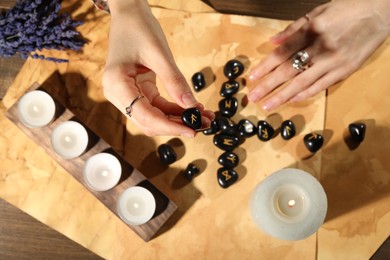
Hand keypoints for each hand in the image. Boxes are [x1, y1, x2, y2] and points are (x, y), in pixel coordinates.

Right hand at [102, 0, 213, 136]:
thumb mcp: (159, 54)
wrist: (129, 14)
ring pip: (154, 117)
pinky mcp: (137, 92)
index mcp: (116, 84)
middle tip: (205, 123)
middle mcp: (117, 94)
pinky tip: (193, 109)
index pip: (145, 116)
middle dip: (177, 124)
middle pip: (149, 121)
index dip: (170, 126)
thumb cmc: (139, 27)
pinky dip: (175, 110)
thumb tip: (192, 106)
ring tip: (204, 117)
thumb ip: (175, 81)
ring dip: (178, 119)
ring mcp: (126, 94)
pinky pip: (157, 107)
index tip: (193, 130)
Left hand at [248, 0, 389, 110]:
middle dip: (268, 85)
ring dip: (283, 95)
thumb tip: (272, 42)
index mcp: (311, 30)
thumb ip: (293, 28)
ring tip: (268, 105)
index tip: (252, 77)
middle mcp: (321, 47)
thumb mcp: (318, 11)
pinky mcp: (345, 70)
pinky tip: (292, 100)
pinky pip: (322, 85)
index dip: (265, 66)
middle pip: (289, 70)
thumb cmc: (347, 9)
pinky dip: (306, 93)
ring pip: (302, 82)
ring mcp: (334, 61)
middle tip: (253, 97)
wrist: (381, 11)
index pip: (282, 53)